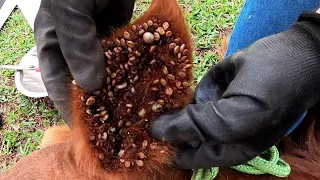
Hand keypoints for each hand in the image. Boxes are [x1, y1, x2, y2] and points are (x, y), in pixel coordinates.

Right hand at [34, 0, 134, 124]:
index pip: (58, 84)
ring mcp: (102, 40)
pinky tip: (147, 82)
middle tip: (117, 123)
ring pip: (110, 71)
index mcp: (55, 45)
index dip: (71, 107)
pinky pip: (129, 55)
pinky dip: (136, 68)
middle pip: (87, 82)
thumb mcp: (69, 11)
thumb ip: (77, 46)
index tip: (88, 127)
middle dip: (101, 102)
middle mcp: (78, 47)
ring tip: (135, 108)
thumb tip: (90, 85)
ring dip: (121, 88)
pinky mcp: (122, 33)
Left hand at [150, 12, 319, 168]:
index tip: (146, 139)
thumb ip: (199, 126)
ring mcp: (214, 108)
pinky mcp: (211, 88)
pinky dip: (180, 89)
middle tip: (143, 115)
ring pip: (183, 112)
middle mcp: (219, 130)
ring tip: (152, 100)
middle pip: (183, 134)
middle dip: (166, 125)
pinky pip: (189, 92)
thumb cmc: (273, 90)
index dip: (169, 150)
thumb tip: (156, 131)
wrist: (292, 52)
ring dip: (169, 106)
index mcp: (229, 147)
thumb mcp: (240, 115)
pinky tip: (172, 86)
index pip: (190, 157)